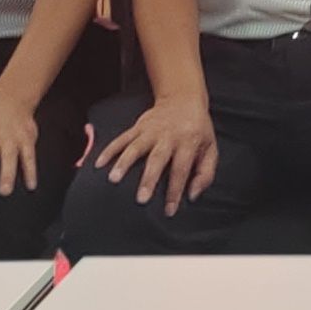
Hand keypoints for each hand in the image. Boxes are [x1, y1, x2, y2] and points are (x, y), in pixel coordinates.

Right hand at [96, 95, 220, 214]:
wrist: (183, 99)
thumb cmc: (198, 130)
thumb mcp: (211, 149)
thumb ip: (205, 174)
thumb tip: (192, 196)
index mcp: (189, 142)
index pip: (181, 169)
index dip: (175, 191)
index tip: (168, 210)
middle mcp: (169, 136)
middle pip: (157, 158)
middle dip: (149, 179)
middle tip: (141, 199)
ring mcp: (151, 130)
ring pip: (135, 147)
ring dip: (123, 162)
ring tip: (113, 179)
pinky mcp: (138, 127)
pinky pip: (122, 138)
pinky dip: (109, 150)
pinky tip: (99, 163)